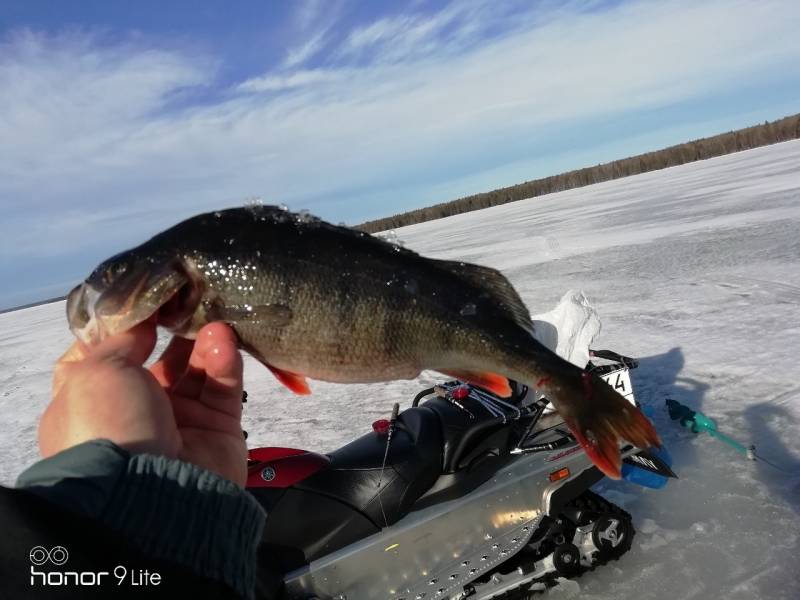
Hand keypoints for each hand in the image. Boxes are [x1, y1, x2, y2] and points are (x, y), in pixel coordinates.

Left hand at [40, 320, 246, 485]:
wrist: (150, 494)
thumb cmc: (108, 425)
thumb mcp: (95, 370)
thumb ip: (122, 338)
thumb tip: (144, 321)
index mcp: (93, 401)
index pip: (107, 356)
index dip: (125, 327)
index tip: (145, 300)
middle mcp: (135, 411)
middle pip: (159, 360)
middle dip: (173, 330)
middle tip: (190, 301)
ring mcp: (179, 421)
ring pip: (196, 370)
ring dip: (204, 342)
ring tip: (214, 320)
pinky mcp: (217, 429)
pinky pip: (223, 388)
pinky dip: (225, 361)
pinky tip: (225, 340)